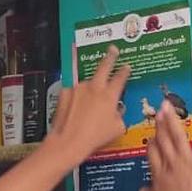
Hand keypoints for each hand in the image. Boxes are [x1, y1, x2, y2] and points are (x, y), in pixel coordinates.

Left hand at [47, 46, 130, 163]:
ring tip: (90, 99)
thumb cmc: (95, 137)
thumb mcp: (117, 128)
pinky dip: (75, 96)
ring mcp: (78, 88)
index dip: (124, 70)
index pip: (120, 77)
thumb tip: (118, 110)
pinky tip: (75, 107)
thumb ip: (120, 115)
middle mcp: (94, 87)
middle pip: (104, 66)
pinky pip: (73, 92)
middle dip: (110, 56)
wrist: (69, 141)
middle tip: (113, 49)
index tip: (126, 66)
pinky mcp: (65, 93)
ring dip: (90, 87)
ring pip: (87, 82)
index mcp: (110, 94)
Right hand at [139, 104, 191, 190]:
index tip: (151, 136)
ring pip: (178, 136)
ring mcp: (188, 161)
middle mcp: (171, 164)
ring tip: (169, 106)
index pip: (152, 153)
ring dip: (172, 119)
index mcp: (160, 175)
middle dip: (160, 124)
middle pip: (163, 140)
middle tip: (158, 111)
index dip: (151, 143)